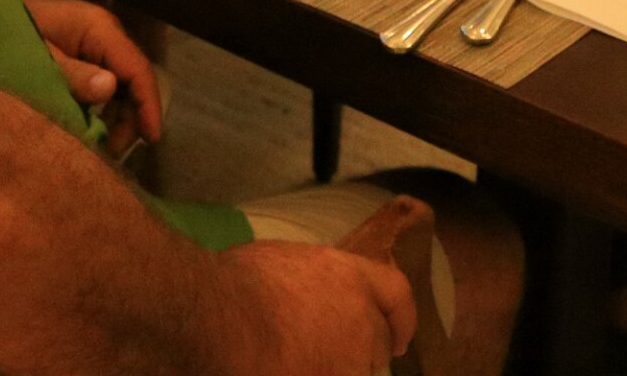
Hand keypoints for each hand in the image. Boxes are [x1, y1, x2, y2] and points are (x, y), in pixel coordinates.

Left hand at [19, 0, 161, 149]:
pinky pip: (101, 81)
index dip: (148, 105)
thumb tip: (110, 88)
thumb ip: (71, 73)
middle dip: (130, 117)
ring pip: (119, 83)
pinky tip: (87, 127)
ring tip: (101, 145)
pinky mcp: (79, 52)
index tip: (150, 140)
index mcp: (98, 28)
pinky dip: (100, 106)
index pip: (137, 68)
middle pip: (132, 79)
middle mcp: (103, 33)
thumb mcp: (37, 56)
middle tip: (113, 151)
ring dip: (115, 115)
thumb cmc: (8, 30)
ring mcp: (92, 42)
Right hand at [225, 239, 415, 373]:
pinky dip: (322, 374)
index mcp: (349, 276)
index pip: (397, 295)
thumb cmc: (239, 282)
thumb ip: (312, 279)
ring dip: (341, 368)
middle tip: (338, 354)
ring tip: (306, 361)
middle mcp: (361, 318)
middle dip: (365, 350)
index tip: (399, 339)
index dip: (402, 319)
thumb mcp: (282, 260)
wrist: (224, 318)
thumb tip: (308, 293)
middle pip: (380, 340)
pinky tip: (291, 369)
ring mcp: (351, 359)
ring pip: (359, 370)